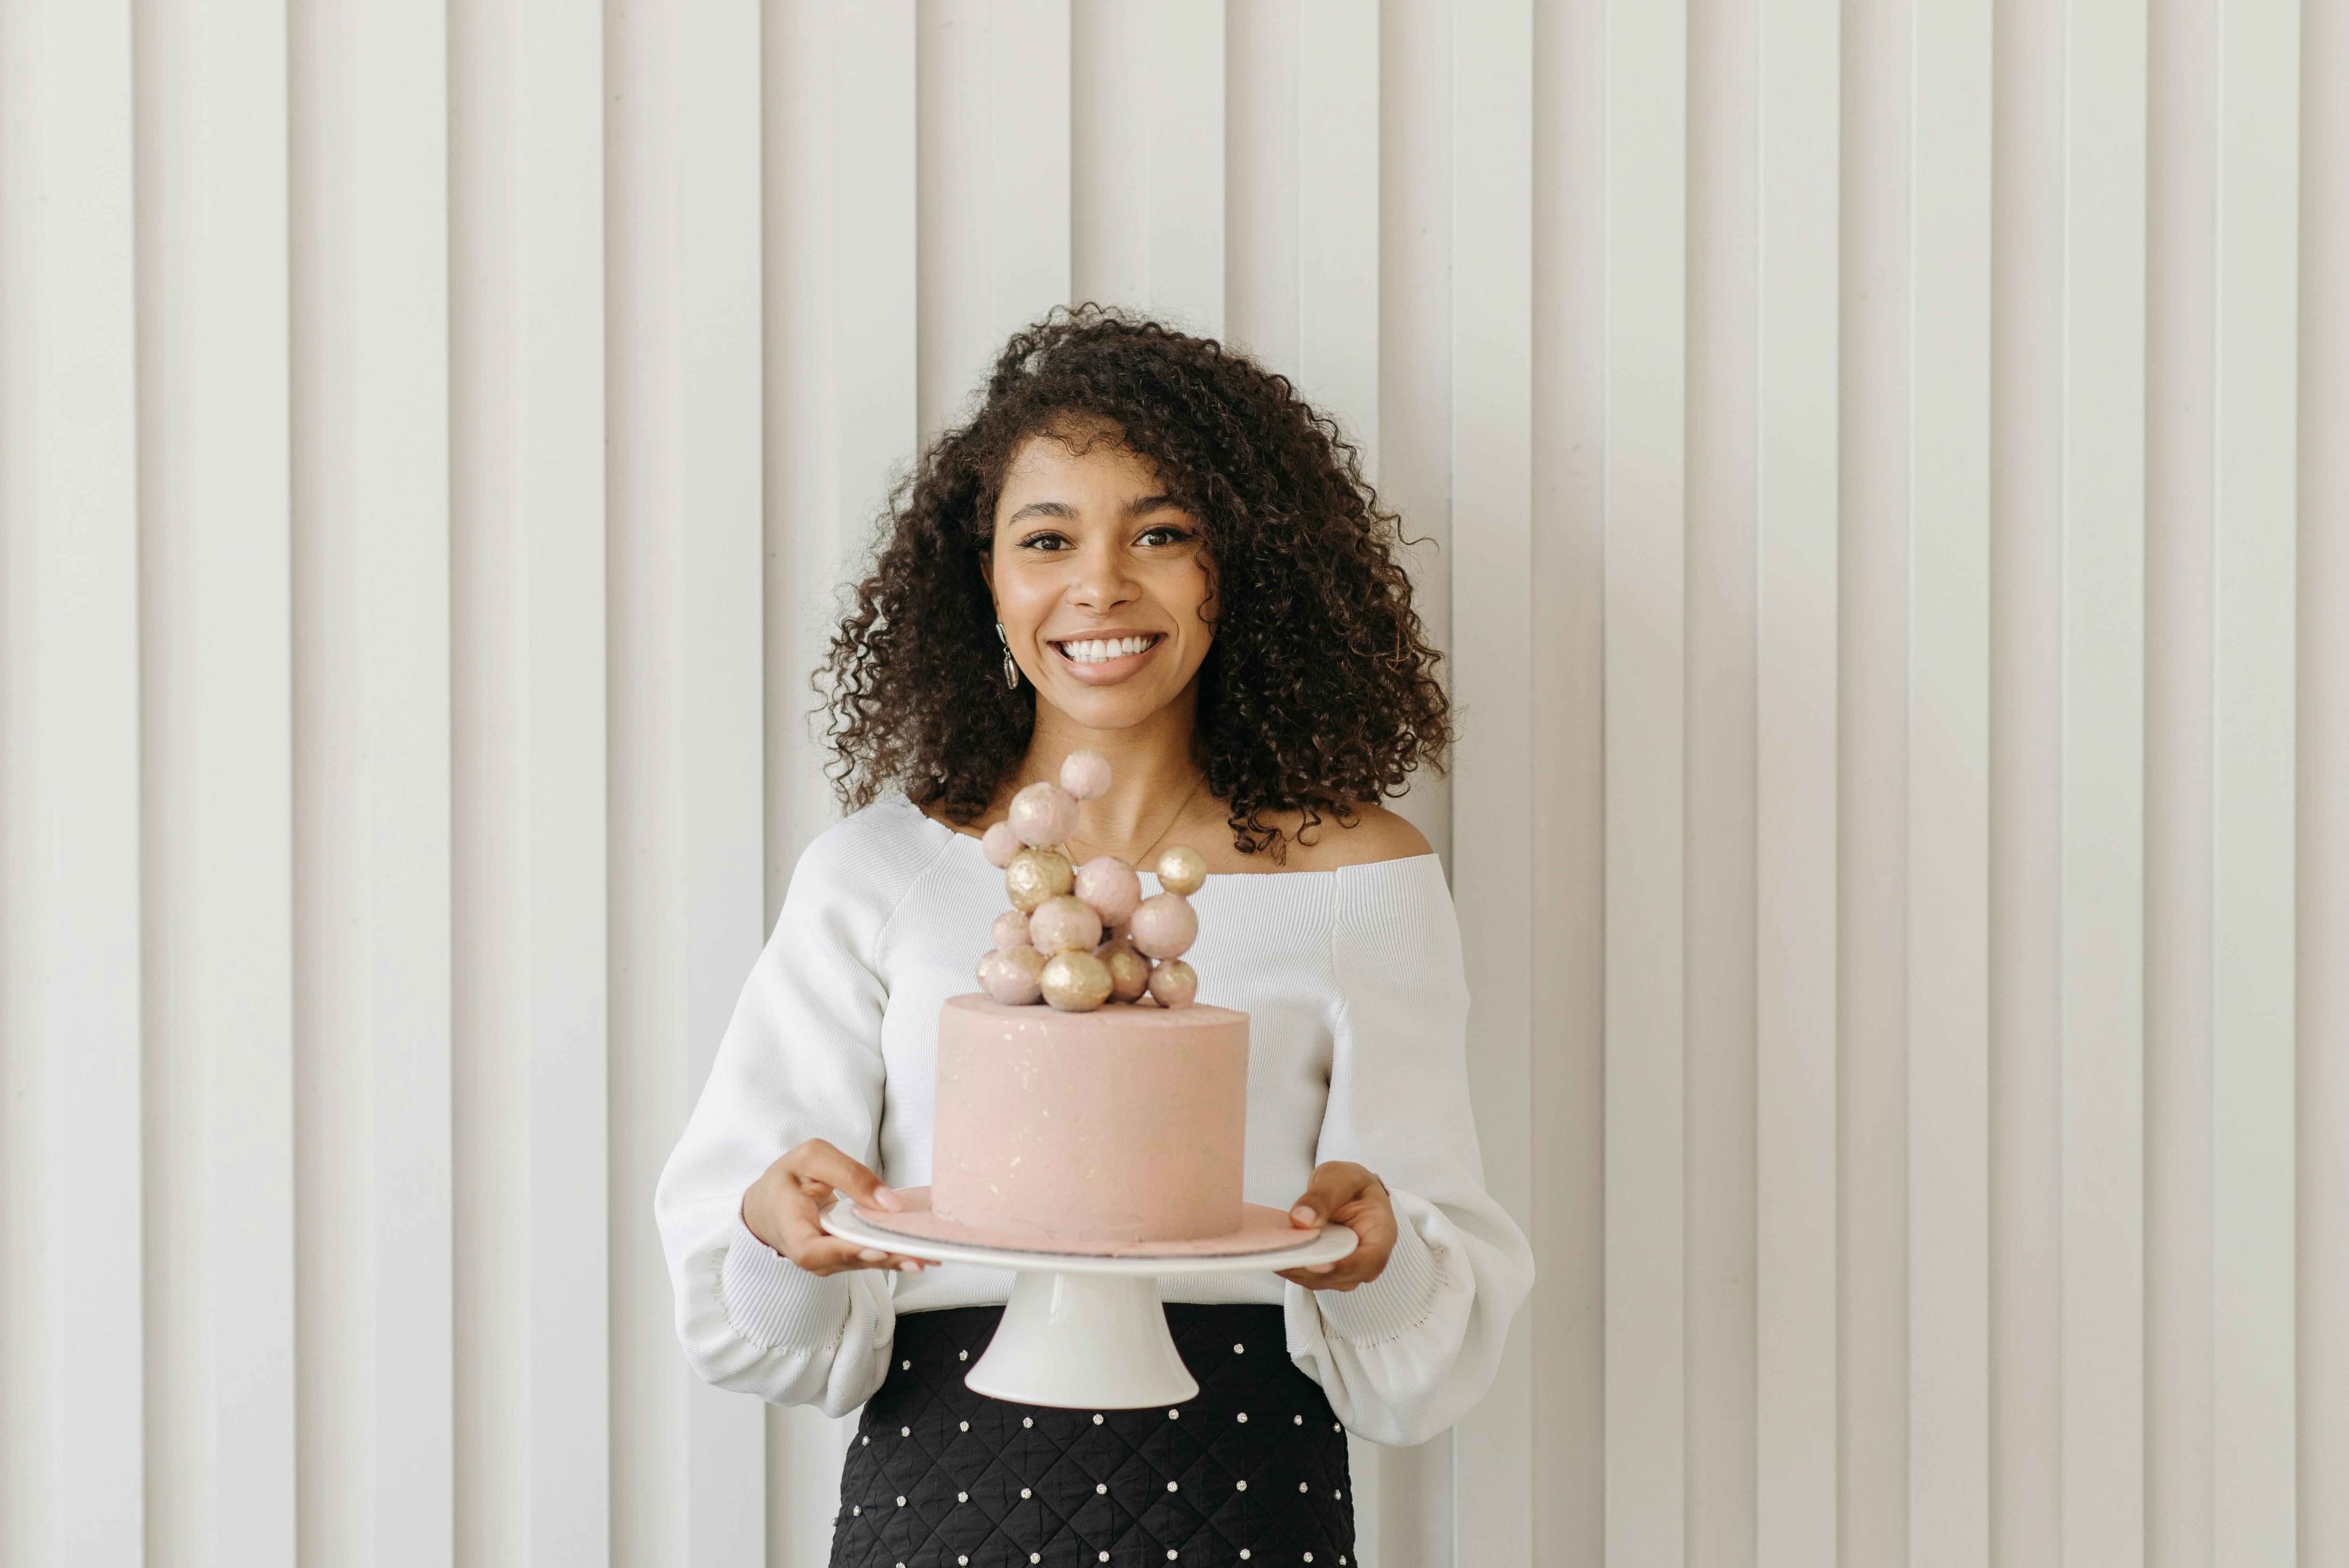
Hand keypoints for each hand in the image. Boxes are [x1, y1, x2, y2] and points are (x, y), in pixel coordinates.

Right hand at [741, 1138, 929, 1276]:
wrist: (769, 1203)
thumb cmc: (787, 1178)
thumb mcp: (812, 1159)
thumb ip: (850, 1175)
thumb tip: (890, 1203)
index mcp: (792, 1230)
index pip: (816, 1251)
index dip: (847, 1251)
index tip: (878, 1248)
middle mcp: (810, 1255)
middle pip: (848, 1261)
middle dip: (885, 1259)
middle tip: (919, 1257)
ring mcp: (828, 1260)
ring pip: (862, 1262)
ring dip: (895, 1261)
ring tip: (927, 1257)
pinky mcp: (843, 1256)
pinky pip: (868, 1256)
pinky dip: (893, 1254)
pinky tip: (919, 1253)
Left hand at [1274, 1162, 1394, 1291]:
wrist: (1347, 1191)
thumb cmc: (1351, 1184)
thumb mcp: (1340, 1178)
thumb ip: (1323, 1196)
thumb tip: (1302, 1219)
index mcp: (1381, 1235)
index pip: (1370, 1260)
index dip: (1345, 1266)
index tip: (1316, 1263)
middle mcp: (1366, 1258)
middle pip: (1342, 1276)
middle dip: (1310, 1271)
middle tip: (1282, 1259)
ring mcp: (1346, 1268)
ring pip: (1322, 1280)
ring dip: (1296, 1271)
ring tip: (1272, 1256)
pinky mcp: (1326, 1269)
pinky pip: (1308, 1274)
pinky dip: (1291, 1266)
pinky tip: (1274, 1253)